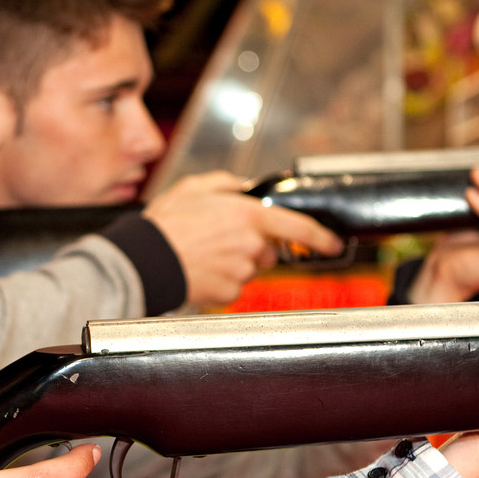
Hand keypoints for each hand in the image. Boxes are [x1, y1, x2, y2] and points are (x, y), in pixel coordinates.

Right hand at [144, 171, 343, 306]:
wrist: (145, 260)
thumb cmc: (166, 224)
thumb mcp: (194, 187)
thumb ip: (227, 184)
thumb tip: (243, 187)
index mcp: (249, 216)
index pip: (300, 228)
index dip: (322, 238)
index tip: (333, 244)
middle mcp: (250, 245)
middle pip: (269, 251)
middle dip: (254, 246)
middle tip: (222, 239)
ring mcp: (241, 272)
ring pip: (250, 269)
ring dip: (235, 262)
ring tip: (204, 253)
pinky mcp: (229, 293)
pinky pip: (234, 287)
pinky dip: (221, 280)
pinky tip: (201, 270)